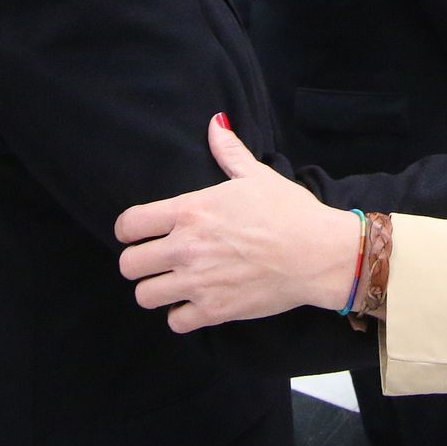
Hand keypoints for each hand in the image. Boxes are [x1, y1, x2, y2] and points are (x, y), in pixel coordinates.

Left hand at [115, 116, 358, 333]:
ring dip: (157, 290)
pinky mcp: (215, 311)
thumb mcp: (256, 175)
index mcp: (190, 211)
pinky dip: (181, 315)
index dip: (129, 230)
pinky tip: (195, 302)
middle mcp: (186, 248)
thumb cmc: (289, 211)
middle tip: (158, 260)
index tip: (141, 233)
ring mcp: (198, 282)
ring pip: (145, 296)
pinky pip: (174, 322)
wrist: (318, 253)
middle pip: (128, 265)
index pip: (128, 225)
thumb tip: (215, 123)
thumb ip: (228, 151)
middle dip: (139, 262)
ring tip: (174, 284)